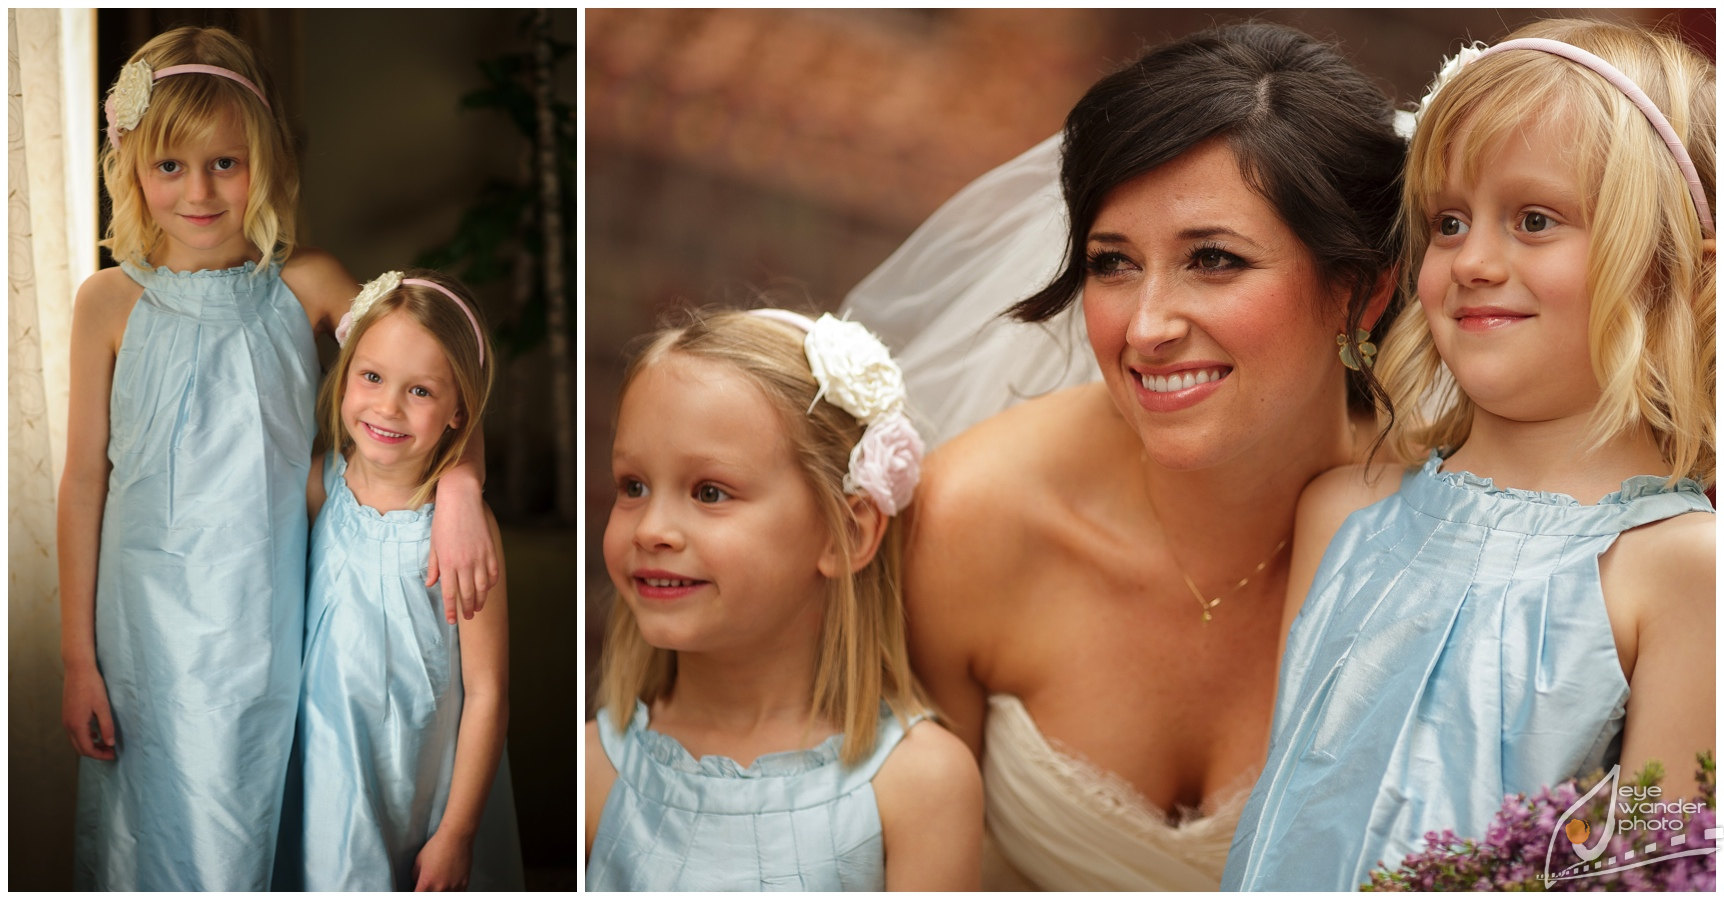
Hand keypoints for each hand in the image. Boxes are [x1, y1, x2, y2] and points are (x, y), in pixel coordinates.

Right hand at [62, 663, 116, 759]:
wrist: (78, 670)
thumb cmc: (92, 686)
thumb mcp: (103, 707)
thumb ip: (106, 726)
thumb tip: (110, 743)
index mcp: (76, 725)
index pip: (87, 749)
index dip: (101, 755)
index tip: (114, 755)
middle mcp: (68, 725)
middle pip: (80, 748)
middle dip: (96, 752)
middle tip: (111, 751)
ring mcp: (66, 720)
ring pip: (76, 741)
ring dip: (90, 745)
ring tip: (106, 743)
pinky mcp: (67, 714)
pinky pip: (74, 732)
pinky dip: (85, 737)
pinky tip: (96, 733)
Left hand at [412, 827, 472, 890]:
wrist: (456, 837)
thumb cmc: (439, 845)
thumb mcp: (419, 860)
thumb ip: (416, 875)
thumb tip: (417, 881)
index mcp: (426, 882)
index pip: (418, 896)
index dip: (417, 893)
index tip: (419, 890)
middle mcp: (440, 887)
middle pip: (431, 897)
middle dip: (429, 892)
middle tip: (430, 886)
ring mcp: (453, 886)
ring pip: (445, 896)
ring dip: (442, 891)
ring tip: (441, 884)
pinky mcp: (464, 883)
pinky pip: (457, 893)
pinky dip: (453, 890)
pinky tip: (451, 885)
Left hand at [428, 475, 496, 623]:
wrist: (460, 499)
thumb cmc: (443, 520)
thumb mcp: (434, 544)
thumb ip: (433, 566)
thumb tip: (432, 584)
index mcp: (447, 563)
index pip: (450, 594)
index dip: (452, 609)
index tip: (453, 620)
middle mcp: (464, 563)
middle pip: (467, 593)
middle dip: (467, 608)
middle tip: (466, 617)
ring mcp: (479, 557)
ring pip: (482, 587)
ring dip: (480, 600)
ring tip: (477, 608)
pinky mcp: (490, 550)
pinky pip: (493, 573)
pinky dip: (491, 583)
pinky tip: (487, 589)